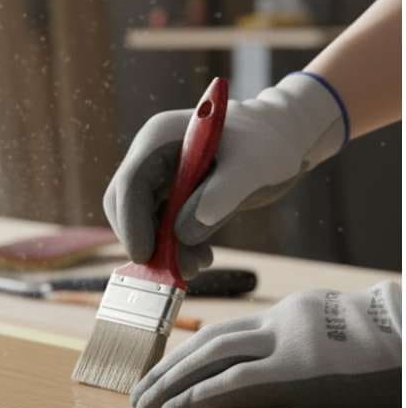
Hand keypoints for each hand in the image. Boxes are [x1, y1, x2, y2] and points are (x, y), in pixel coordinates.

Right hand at [104, 73, 346, 277]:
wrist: (283, 138)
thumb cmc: (269, 142)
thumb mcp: (253, 166)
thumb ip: (221, 196)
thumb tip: (184, 234)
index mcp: (160, 138)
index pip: (131, 182)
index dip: (132, 221)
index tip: (146, 256)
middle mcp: (152, 156)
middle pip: (125, 204)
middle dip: (144, 239)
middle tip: (171, 270)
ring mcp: (160, 176)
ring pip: (141, 220)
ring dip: (161, 248)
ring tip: (196, 265)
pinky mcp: (172, 195)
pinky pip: (160, 227)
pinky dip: (174, 247)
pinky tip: (201, 256)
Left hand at [130, 282, 401, 407]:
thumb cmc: (402, 358)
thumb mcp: (349, 347)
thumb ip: (307, 353)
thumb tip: (276, 379)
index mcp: (296, 313)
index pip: (229, 332)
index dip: (190, 354)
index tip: (164, 375)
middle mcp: (285, 321)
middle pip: (210, 341)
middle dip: (169, 367)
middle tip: (139, 392)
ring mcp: (291, 343)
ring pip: (210, 358)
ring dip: (170, 384)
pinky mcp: (298, 373)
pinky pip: (232, 385)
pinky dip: (196, 399)